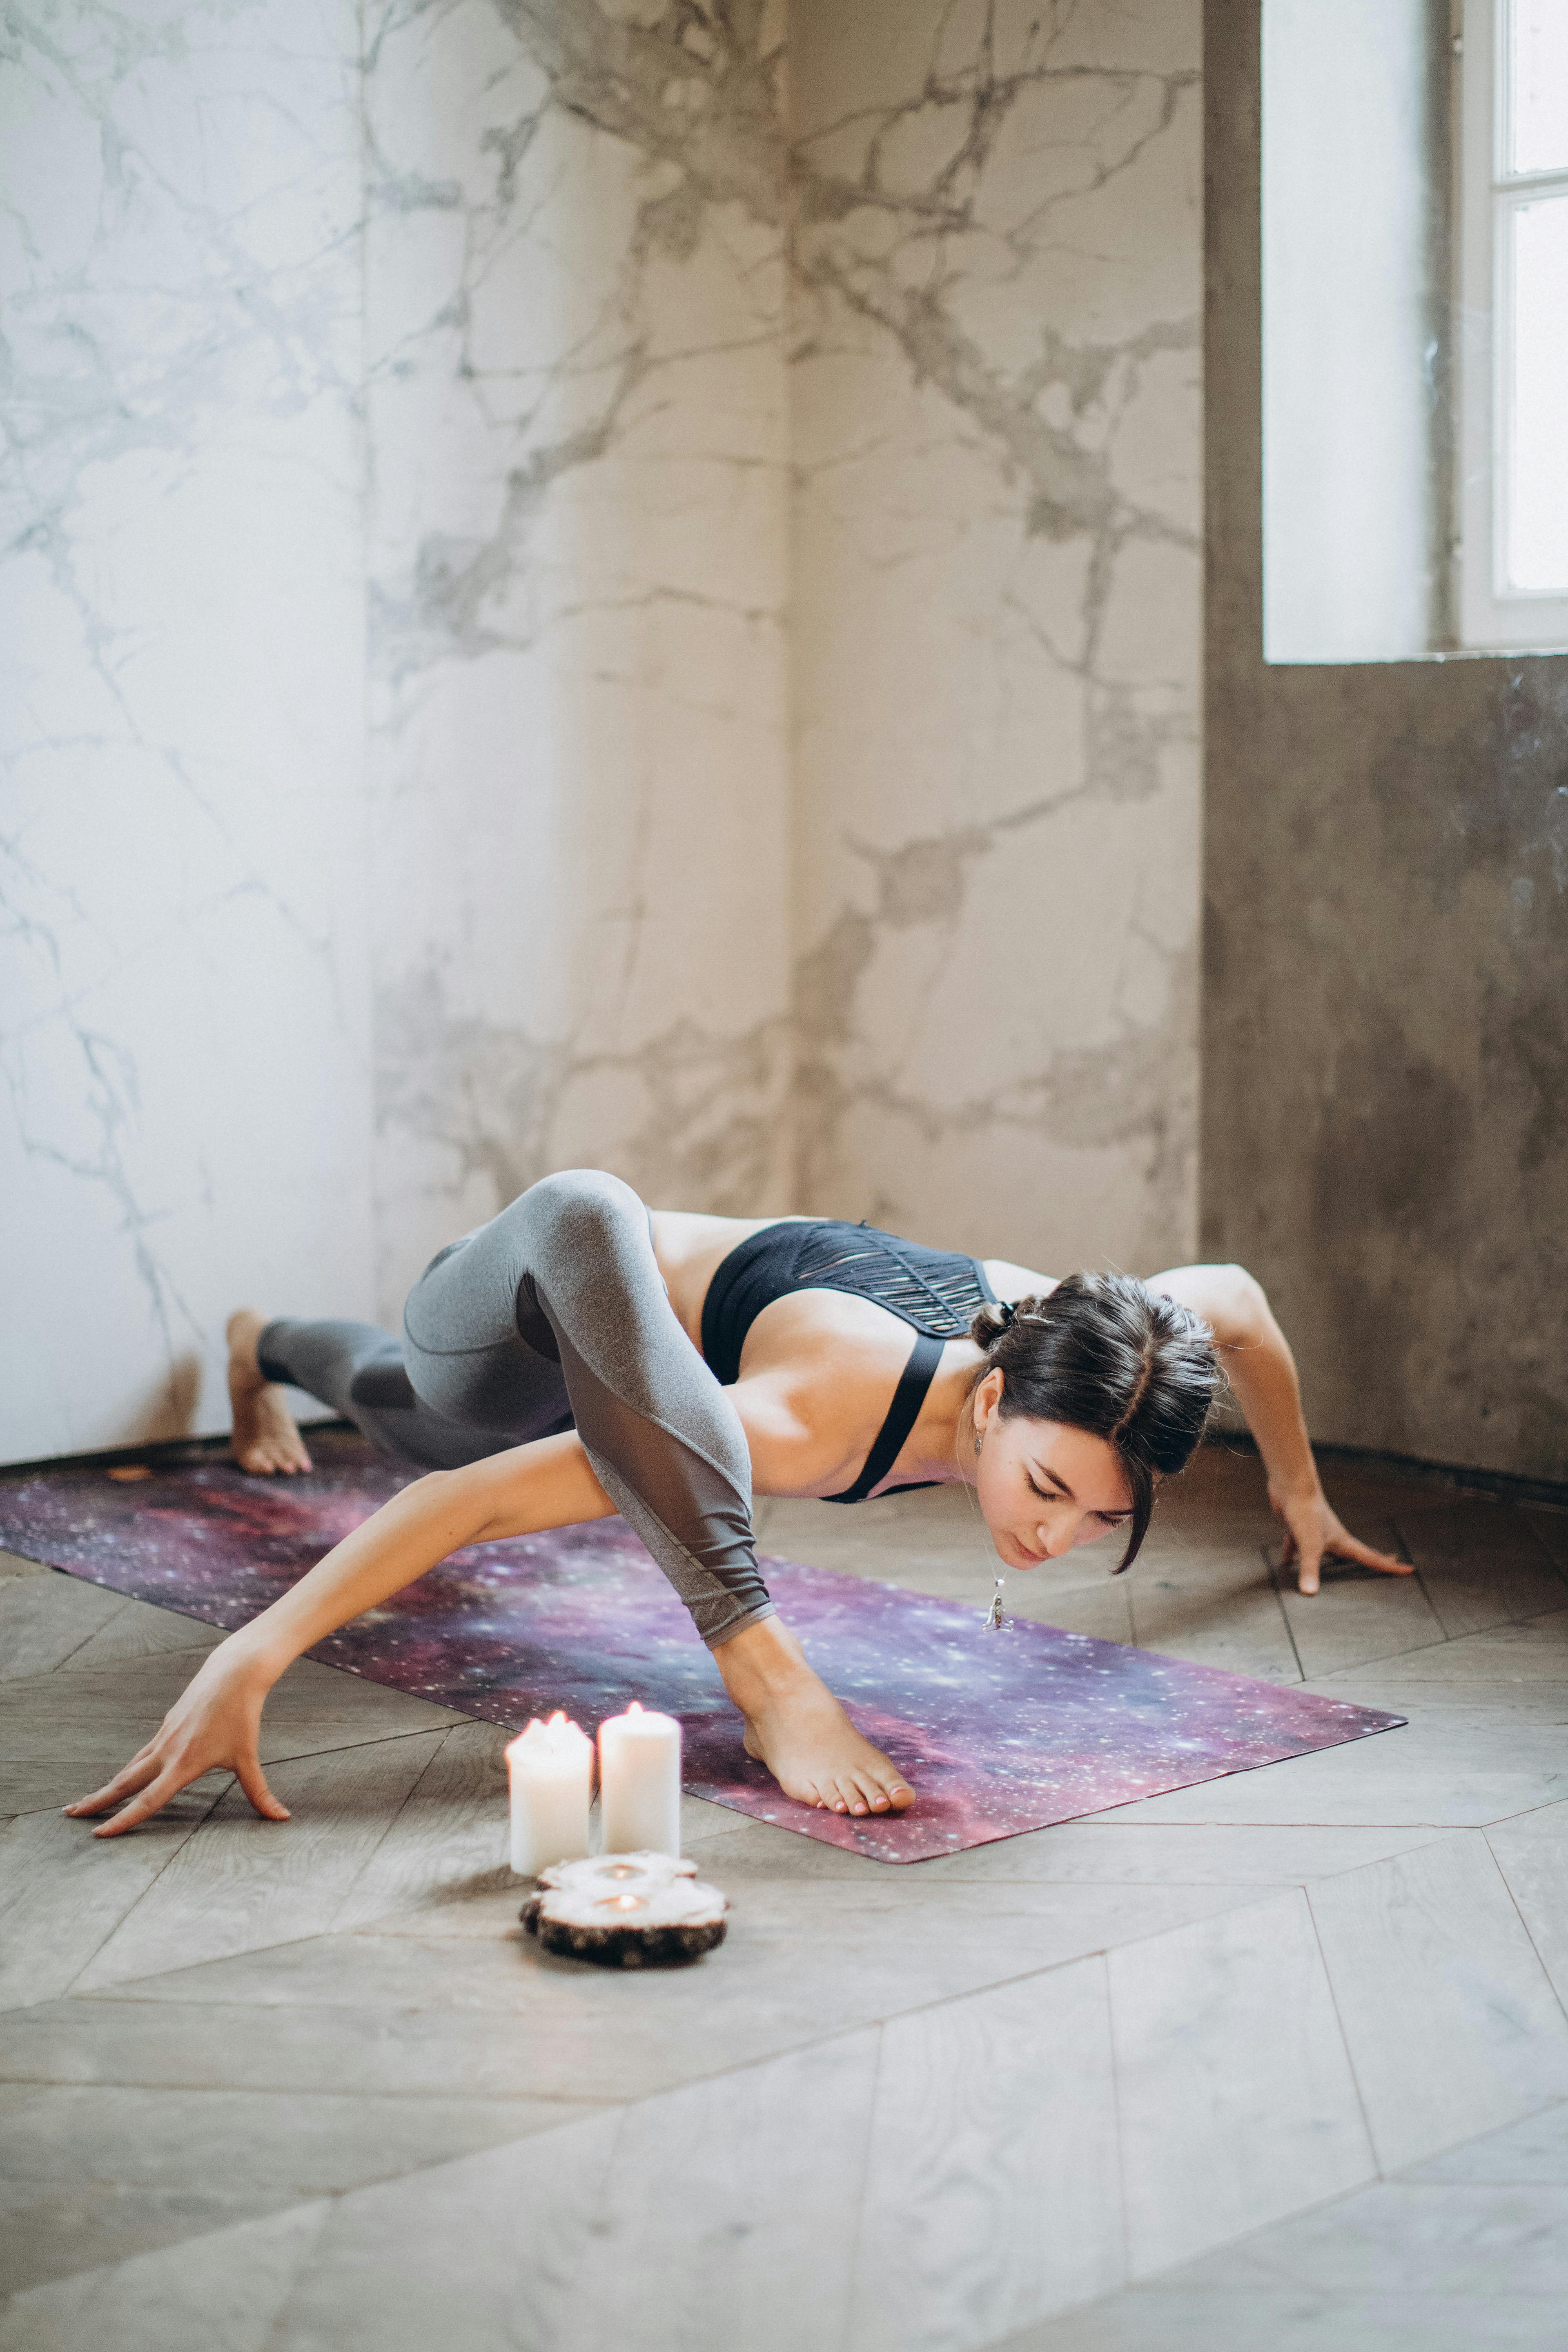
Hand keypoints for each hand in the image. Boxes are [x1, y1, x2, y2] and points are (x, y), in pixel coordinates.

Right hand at [64, 1639, 290, 1837]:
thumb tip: (282, 1818)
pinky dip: (129, 1767)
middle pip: (125, 1783)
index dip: (123, 1820)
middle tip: (70, 1814)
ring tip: (89, 1799)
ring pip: (130, 1766)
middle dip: (97, 1801)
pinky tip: (126, 1774)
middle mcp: (166, 1752)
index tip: (99, 1834)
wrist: (234, 1672)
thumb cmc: (243, 1715)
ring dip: (109, 1784)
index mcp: (182, 1765)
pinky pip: (142, 1752)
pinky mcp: (167, 1724)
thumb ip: (261, 1793)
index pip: (147, 1801)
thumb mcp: (248, 1758)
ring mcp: (163, 1736)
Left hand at [1269, 1483, 1411, 1596]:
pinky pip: (1297, 1545)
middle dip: (1372, 1560)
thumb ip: (1310, 1570)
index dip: (1389, 1566)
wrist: (1290, 1485)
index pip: (1371, 1557)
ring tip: (1338, 1567)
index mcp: (1342, 1541)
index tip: (1409, 1569)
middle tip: (1389, 1563)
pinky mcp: (1297, 1528)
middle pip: (1355, 1553)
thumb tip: (1310, 1593)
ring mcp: (1315, 1532)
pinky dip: (1294, 1553)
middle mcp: (1331, 1536)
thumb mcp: (1309, 1545)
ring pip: (1327, 1550)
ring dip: (1334, 1559)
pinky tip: (1287, 1560)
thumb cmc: (1304, 1510)